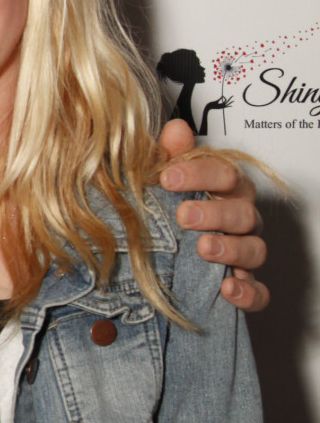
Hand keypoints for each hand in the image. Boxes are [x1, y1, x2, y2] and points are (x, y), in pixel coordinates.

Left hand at [158, 117, 267, 310]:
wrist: (163, 256)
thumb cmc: (172, 209)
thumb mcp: (165, 182)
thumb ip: (172, 156)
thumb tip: (175, 129)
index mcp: (225, 191)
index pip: (225, 174)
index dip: (199, 173)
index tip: (167, 177)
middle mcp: (240, 220)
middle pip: (243, 212)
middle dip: (215, 212)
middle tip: (183, 215)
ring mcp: (245, 253)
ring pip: (255, 250)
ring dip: (232, 249)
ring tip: (204, 248)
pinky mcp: (246, 286)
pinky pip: (259, 292)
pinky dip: (249, 293)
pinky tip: (228, 289)